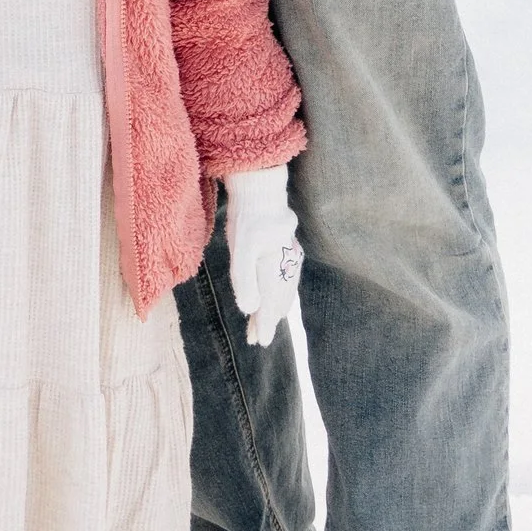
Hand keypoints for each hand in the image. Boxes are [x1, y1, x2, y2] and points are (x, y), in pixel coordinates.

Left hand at [225, 166, 302, 349]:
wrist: (261, 188)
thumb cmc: (248, 218)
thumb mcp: (241, 248)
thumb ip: (244, 279)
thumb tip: (249, 309)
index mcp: (275, 269)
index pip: (271, 304)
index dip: (265, 325)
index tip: (261, 342)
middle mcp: (287, 266)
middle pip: (280, 301)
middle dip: (268, 320)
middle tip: (258, 339)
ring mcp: (290, 257)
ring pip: (285, 291)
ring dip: (274, 309)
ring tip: (262, 324)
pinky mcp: (287, 250)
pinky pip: (286, 280)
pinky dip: (280, 295)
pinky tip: (275, 297)